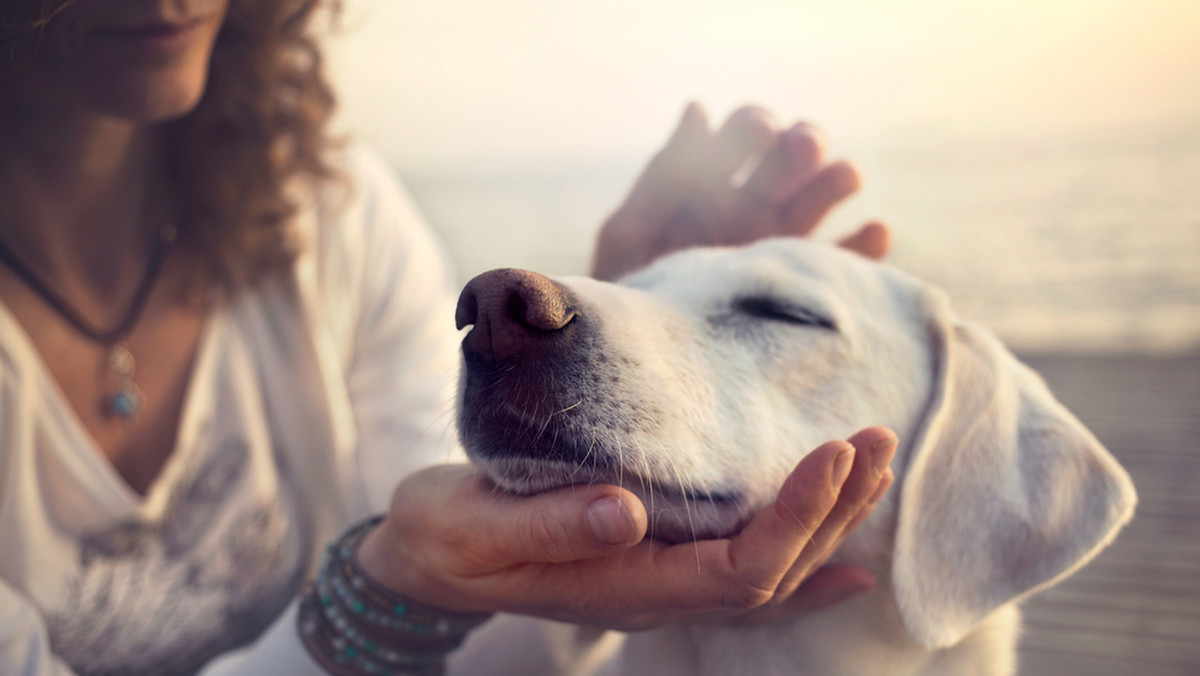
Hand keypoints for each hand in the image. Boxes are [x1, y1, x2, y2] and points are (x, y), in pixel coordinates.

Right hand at [356, 427, 896, 630]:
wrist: (424, 560)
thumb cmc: (445, 538)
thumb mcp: (476, 527)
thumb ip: (549, 525)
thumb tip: (626, 511)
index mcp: (623, 587)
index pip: (738, 568)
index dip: (795, 517)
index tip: (834, 452)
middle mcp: (656, 594)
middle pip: (773, 571)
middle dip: (832, 509)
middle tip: (876, 439)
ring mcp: (659, 583)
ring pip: (769, 571)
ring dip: (828, 522)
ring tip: (875, 467)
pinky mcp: (654, 560)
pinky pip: (744, 573)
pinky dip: (803, 563)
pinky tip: (847, 560)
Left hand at [591, 103, 889, 280]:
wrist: (645, 368)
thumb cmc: (627, 298)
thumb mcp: (630, 235)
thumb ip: (664, 176)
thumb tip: (698, 107)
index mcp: (710, 184)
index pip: (744, 134)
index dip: (754, 126)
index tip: (760, 132)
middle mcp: (753, 207)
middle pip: (792, 158)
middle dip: (802, 143)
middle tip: (803, 148)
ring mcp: (782, 245)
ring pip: (823, 197)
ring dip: (837, 178)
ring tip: (844, 177)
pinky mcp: (805, 287)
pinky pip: (846, 262)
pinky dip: (866, 245)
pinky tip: (874, 232)